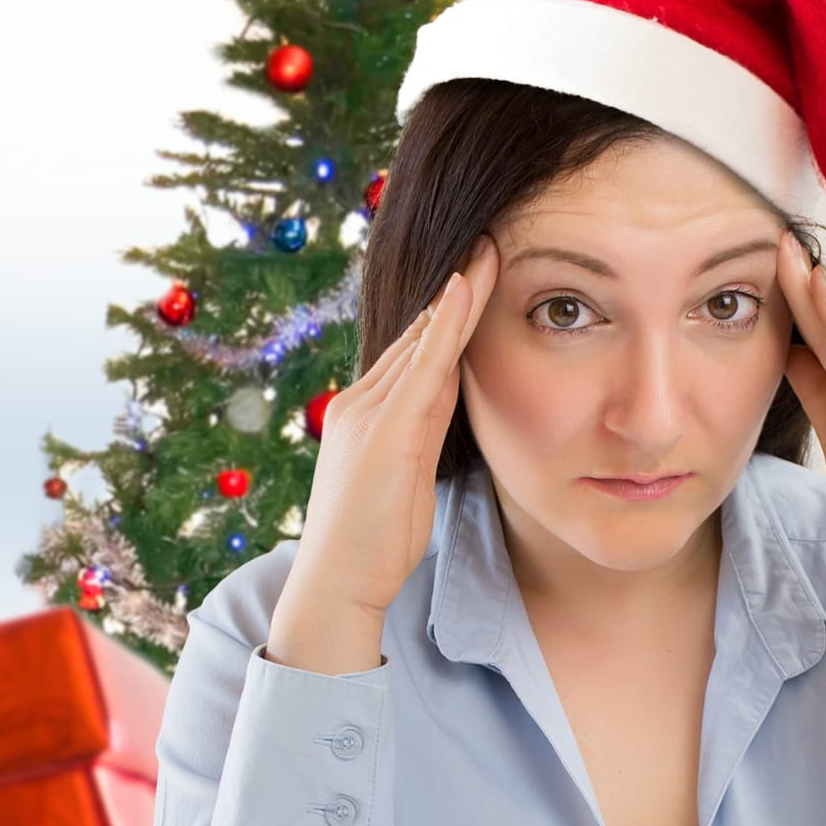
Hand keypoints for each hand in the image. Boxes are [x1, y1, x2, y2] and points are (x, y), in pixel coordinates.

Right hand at [279, 233, 500, 626]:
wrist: (335, 582)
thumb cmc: (372, 544)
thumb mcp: (405, 481)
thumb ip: (421, 437)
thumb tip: (446, 405)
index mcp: (365, 415)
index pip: (413, 355)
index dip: (446, 315)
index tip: (474, 278)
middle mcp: (361, 403)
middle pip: (418, 337)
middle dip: (455, 291)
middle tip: (489, 242)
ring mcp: (368, 413)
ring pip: (422, 342)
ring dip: (457, 294)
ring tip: (488, 250)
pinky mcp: (383, 430)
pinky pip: (422, 366)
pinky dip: (445, 324)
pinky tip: (465, 289)